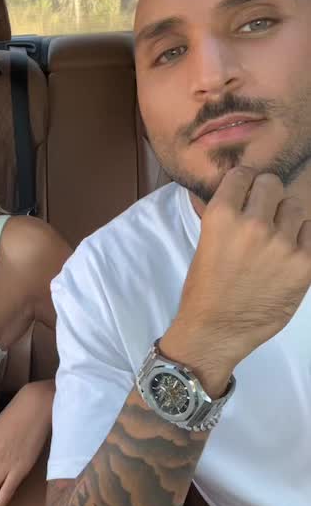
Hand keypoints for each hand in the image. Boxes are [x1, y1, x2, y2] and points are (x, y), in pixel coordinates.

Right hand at [162, 168, 310, 394]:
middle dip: (266, 197)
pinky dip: (300, 242)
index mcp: (222, 216)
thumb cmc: (204, 289)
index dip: (245, 184)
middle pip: (272, 185)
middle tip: (261, 216)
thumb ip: (226, 216)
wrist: (215, 331)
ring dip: (285, 219)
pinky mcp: (304, 264)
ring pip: (294, 207)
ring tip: (273, 241)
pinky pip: (310, 233)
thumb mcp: (205, 243)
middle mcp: (253, 224)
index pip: (243, 175)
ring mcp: (282, 244)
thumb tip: (243, 192)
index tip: (245, 194)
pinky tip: (285, 257)